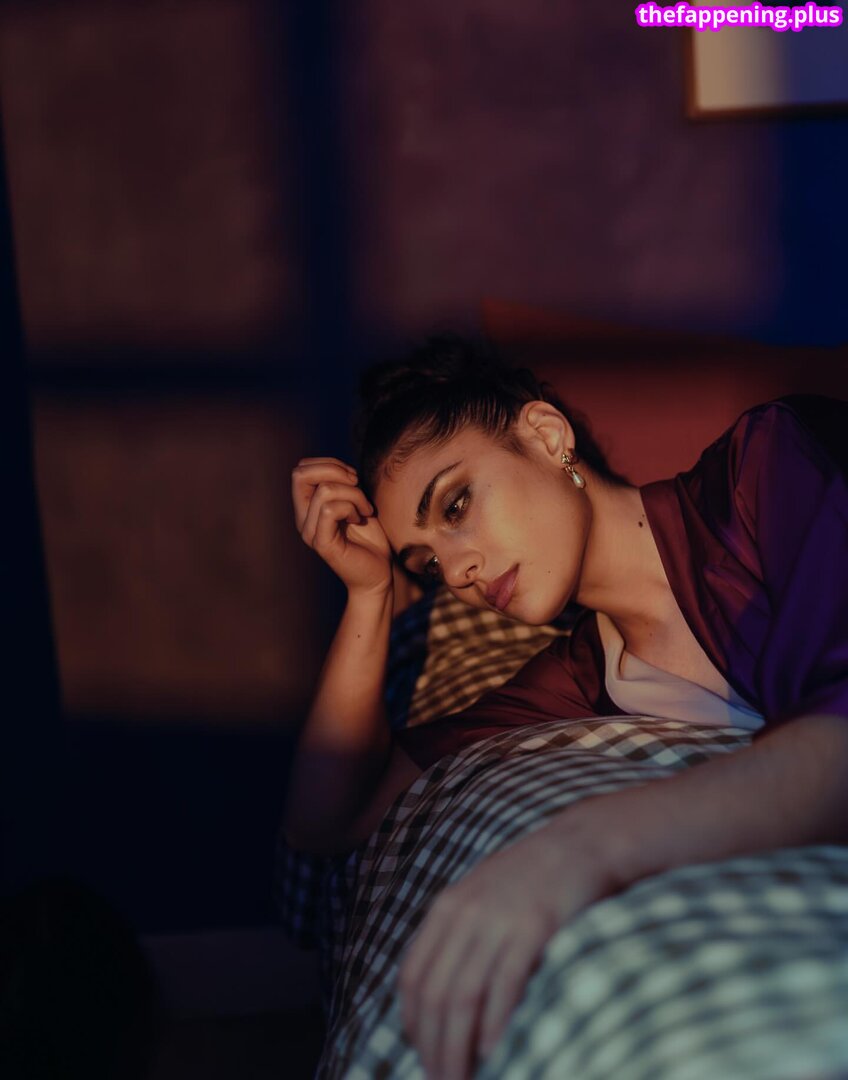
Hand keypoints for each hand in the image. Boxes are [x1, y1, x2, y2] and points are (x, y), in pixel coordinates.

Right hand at [292, 457, 392, 594]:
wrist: (378, 574)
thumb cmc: (370, 538)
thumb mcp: (355, 502)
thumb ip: (341, 485)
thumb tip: (337, 468)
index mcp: (307, 507)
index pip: (301, 469)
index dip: (329, 464)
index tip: (352, 478)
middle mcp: (302, 518)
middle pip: (300, 473)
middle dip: (335, 470)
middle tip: (357, 484)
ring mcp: (309, 531)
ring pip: (325, 490)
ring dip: (353, 494)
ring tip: (364, 509)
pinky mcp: (321, 543)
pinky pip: (330, 509)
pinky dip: (351, 507)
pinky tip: (360, 518)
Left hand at [398, 813, 615, 1079]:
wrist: (581, 842)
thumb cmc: (534, 875)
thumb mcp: (482, 894)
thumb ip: (459, 932)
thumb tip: (442, 990)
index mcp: (448, 907)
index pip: (413, 976)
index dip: (412, 1024)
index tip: (421, 1055)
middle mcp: (465, 913)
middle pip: (434, 994)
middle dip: (433, 1047)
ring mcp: (499, 918)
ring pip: (463, 996)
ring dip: (457, 1048)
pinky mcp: (535, 925)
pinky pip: (505, 982)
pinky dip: (494, 1022)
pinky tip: (491, 1051)